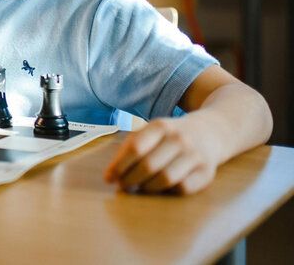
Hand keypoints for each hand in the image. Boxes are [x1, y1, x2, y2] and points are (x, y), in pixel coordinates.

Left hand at [104, 116, 218, 194]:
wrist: (209, 132)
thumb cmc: (169, 136)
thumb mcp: (150, 133)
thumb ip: (129, 149)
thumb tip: (110, 176)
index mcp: (160, 126)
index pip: (135, 148)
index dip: (119, 166)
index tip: (109, 178)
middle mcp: (179, 139)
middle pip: (148, 166)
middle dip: (131, 179)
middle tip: (123, 186)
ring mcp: (195, 155)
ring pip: (165, 179)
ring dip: (147, 187)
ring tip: (140, 187)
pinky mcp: (207, 172)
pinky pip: (182, 189)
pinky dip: (168, 191)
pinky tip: (161, 188)